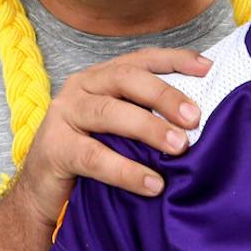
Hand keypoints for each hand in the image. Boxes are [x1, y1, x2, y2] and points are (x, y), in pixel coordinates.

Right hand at [7, 47, 214, 222]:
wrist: (42, 191)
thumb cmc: (90, 155)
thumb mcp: (118, 129)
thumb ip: (145, 116)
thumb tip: (199, 121)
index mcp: (100, 78)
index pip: (140, 60)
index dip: (174, 60)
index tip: (208, 68)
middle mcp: (81, 87)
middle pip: (125, 79)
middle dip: (163, 95)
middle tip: (194, 118)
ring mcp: (63, 115)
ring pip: (109, 113)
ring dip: (148, 128)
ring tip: (179, 147)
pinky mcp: (54, 148)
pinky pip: (94, 156)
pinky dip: (126, 170)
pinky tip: (153, 184)